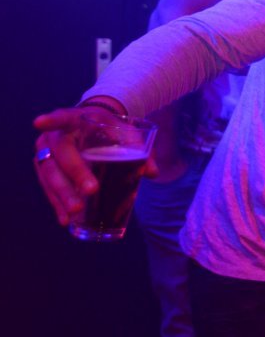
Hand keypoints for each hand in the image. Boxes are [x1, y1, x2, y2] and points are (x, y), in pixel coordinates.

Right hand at [33, 103, 154, 226]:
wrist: (94, 129)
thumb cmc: (110, 130)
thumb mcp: (126, 133)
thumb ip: (139, 148)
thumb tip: (152, 172)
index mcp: (76, 119)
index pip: (63, 116)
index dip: (52, 120)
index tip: (39, 123)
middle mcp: (56, 135)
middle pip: (61, 154)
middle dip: (74, 174)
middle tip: (91, 191)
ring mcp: (46, 153)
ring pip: (49, 174)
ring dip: (62, 194)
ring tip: (75, 213)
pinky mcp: (45, 170)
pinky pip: (48, 188)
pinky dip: (57, 204)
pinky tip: (65, 220)